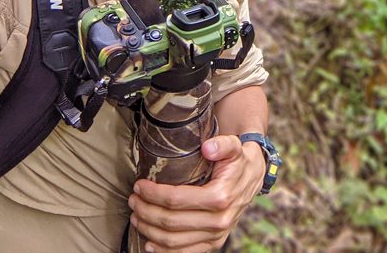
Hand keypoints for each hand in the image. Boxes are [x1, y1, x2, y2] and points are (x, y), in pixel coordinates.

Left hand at [128, 134, 264, 252]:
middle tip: (132, 199)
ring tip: (136, 216)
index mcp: (220, 197)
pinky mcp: (213, 243)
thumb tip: (207, 147)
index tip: (139, 185)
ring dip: (150, 230)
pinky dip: (164, 251)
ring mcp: (216, 236)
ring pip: (174, 241)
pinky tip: (149, 242)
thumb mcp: (233, 146)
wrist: (253, 177)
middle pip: (171, 222)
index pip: (177, 200)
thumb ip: (222, 144)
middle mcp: (218, 221)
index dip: (154, 194)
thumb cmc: (237, 160)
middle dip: (146, 211)